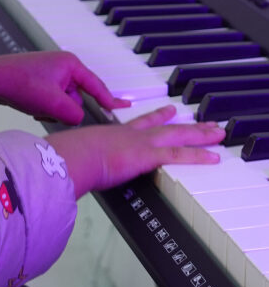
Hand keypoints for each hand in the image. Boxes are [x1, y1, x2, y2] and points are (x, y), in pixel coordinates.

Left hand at [0, 50, 129, 124]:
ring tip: (35, 105)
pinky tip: (30, 106)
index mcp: (70, 65)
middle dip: (65, 109)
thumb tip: (78, 118)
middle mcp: (63, 67)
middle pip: (78, 98)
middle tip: (47, 108)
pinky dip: (44, 109)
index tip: (124, 107)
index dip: (110, 100)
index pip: (96, 86)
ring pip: (64, 104)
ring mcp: (51, 75)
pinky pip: (52, 103)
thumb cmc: (19, 82)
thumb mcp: (52, 103)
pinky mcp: (41, 84)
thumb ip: (74, 113)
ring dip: (53, 111)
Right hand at [45, 104, 224, 197]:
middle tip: (204, 122)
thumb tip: (73, 175)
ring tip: (217, 132)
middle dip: (186, 125)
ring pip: (178, 137)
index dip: (157, 117)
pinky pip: (178, 155)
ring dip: (200, 134)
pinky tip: (213, 156)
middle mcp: (131, 135)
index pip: (141, 124)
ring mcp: (141, 143)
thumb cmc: (68, 159)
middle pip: (166, 128)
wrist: (71, 156)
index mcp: (115, 135)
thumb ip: (82, 165)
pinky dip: (198, 155)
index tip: (168, 111)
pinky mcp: (146, 155)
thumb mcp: (77, 158)